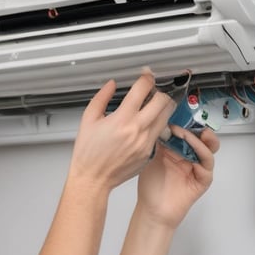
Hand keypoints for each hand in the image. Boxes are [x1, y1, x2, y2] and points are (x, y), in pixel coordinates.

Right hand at [68, 73, 175, 192]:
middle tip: (152, 91)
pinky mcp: (149, 153)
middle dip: (159, 92)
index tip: (145, 75)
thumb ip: (101, 98)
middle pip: (162, 101)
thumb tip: (111, 85)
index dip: (146, 78)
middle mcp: (137, 130)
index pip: (142, 90)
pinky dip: (157, 124)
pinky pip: (159, 133)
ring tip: (153, 105)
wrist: (93, 179)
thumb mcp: (88, 120)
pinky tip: (146, 124)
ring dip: (162, 107)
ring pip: (166, 117)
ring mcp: (146, 142)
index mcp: (122, 119)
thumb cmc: (88, 153)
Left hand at [136, 127, 220, 228]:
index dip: (186, 122)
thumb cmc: (151, 185)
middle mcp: (190, 157)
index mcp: (178, 150)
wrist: (152, 210)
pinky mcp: (202, 181)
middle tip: (189, 121)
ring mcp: (197, 169)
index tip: (179, 113)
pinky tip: (192, 154)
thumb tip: (159, 120)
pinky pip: (207, 167)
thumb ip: (159, 140)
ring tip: (188, 135)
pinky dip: (202, 158)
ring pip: (208, 151)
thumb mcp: (152, 157)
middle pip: (203, 139)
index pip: (189, 131)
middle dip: (199, 128)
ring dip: (200, 141)